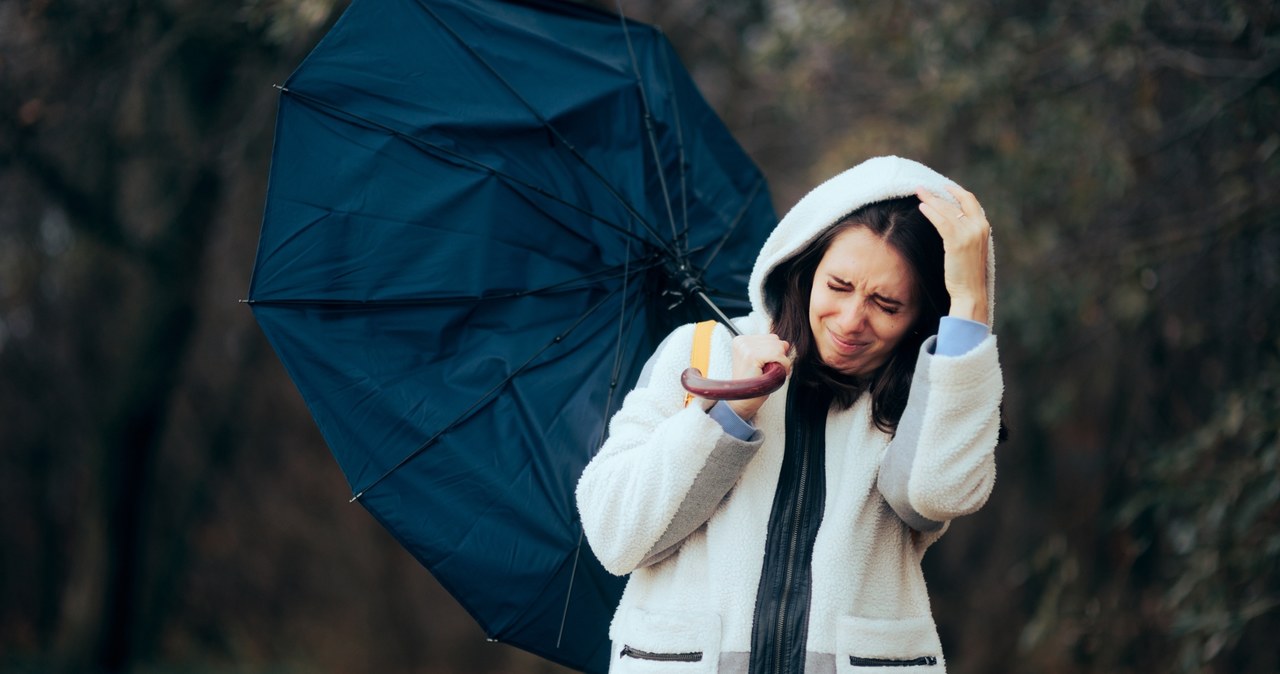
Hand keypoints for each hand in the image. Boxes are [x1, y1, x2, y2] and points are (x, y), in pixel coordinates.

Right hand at [726, 334, 791, 420]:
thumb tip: (785, 343)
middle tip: (770, 372)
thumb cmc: (753, 383)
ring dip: (781, 363)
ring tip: (769, 374)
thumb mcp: (762, 362)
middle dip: (779, 357)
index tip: (768, 366)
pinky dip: (782, 367)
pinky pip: (779, 356)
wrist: (742, 401)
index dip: (775, 353)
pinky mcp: (751, 356)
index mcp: (741, 340)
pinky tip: (772, 375)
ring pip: (779, 347)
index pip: (771, 338)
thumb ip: (772, 349)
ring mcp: (745, 348)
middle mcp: (741, 341)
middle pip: (776, 341)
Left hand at [916, 184, 990, 324]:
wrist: (970, 291)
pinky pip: (941, 222)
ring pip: (947, 210)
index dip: (956, 192)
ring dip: (931, 200)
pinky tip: (922, 208)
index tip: (943, 187)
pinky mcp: (957, 242)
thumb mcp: (970, 248)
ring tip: (918, 193)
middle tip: (921, 188)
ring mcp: (969, 233)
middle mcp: (979, 227)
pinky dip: (931, 213)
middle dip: (937, 194)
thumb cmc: (967, 274)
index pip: (970, 201)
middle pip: (955, 203)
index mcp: (983, 227)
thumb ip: (965, 233)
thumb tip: (949, 221)